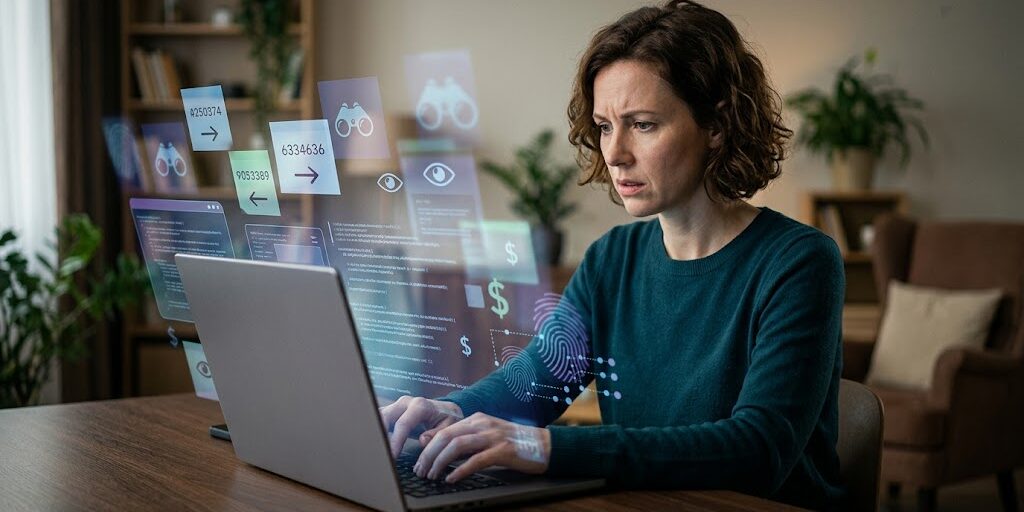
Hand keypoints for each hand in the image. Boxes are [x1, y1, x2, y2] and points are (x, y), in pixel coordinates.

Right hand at [379, 396, 462, 456]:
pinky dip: (376, 430)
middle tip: (380, 454)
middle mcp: (405, 403)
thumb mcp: (449, 425)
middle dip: (380, 436)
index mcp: (420, 405)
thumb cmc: (448, 418)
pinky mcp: (392, 411)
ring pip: (379, 416)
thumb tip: (422, 441)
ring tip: (375, 450)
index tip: (392, 456)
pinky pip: (380, 419)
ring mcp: (397, 406)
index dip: (395, 441)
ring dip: (376, 432)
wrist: (446, 409)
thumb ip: (437, 433)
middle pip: (385, 417)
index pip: (403, 424)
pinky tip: (375, 444)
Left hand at [414, 412, 550, 482]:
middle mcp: (483, 424)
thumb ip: (464, 440)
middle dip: (429, 455)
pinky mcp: (503, 450)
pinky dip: (461, 470)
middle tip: (420, 471)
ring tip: (432, 475)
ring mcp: (493, 436)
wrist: (544, 445)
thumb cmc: (513, 443)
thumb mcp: (485, 437)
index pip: (444, 430)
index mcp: (476, 419)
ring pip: (457, 446)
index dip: (428, 446)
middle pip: (446, 436)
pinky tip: (452, 479)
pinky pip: (476, 460)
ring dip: (440, 462)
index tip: (419, 462)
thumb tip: (435, 445)